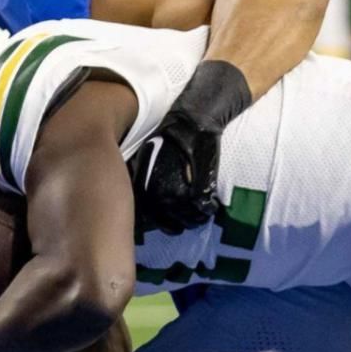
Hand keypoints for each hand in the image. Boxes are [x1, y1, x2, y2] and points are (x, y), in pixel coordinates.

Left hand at [128, 108, 220, 233]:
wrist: (192, 124)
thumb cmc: (168, 140)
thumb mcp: (145, 160)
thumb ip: (143, 183)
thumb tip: (140, 205)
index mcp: (146, 190)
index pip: (152, 220)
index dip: (162, 222)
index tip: (170, 218)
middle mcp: (160, 198)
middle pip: (172, 227)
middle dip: (180, 222)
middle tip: (186, 215)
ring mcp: (181, 197)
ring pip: (191, 221)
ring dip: (196, 217)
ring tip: (199, 206)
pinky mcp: (200, 192)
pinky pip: (206, 211)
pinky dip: (210, 207)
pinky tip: (210, 199)